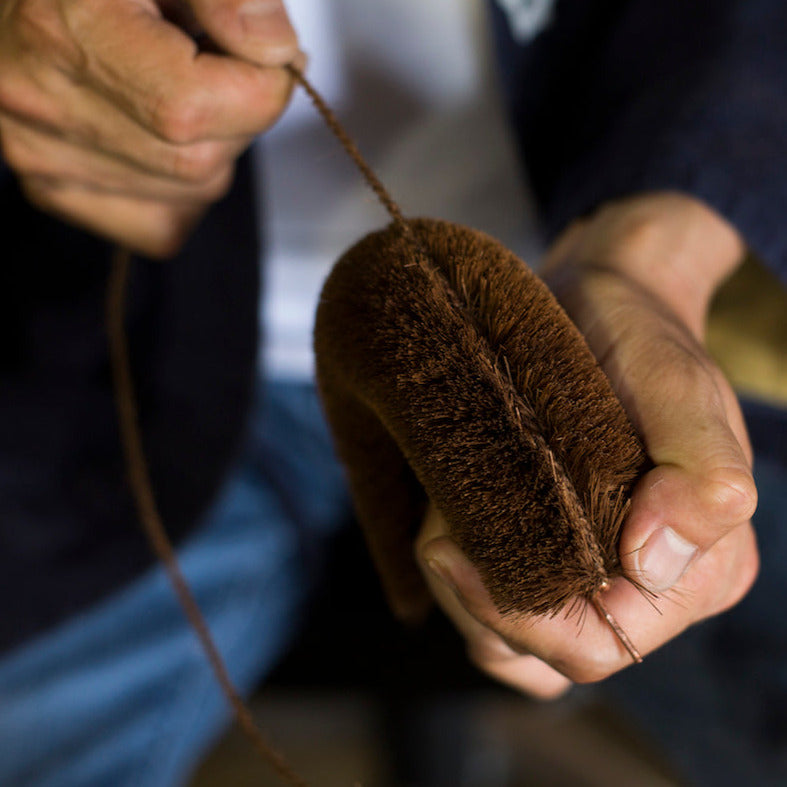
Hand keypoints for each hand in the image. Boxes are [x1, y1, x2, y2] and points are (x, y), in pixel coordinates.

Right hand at [0, 0, 299, 256]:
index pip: (196, 108)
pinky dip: (184, 183)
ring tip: (176, 80)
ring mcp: (45, 158)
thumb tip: (276, 52)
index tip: (267, 53)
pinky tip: (162, 127)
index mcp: (64, 33)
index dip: (260, 86)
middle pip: (200, 160)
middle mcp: (45, 109)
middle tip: (217, 57)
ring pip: (190, 192)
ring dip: (212, 143)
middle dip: (238, 112)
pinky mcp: (55, 189)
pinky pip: (163, 221)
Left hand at [416, 192, 758, 697]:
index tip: (451, 552)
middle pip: (540, 651)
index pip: (595, 646)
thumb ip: (702, 479)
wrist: (602, 305)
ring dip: (458, 591)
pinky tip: (447, 524)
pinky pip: (495, 604)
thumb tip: (654, 563)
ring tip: (442, 517)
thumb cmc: (644, 342)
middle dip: (474, 600)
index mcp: (694, 570)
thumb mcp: (682, 391)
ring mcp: (589, 573)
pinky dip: (462, 580)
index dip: (518, 619)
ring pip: (506, 639)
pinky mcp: (547, 550)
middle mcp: (642, 587)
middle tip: (438, 528)